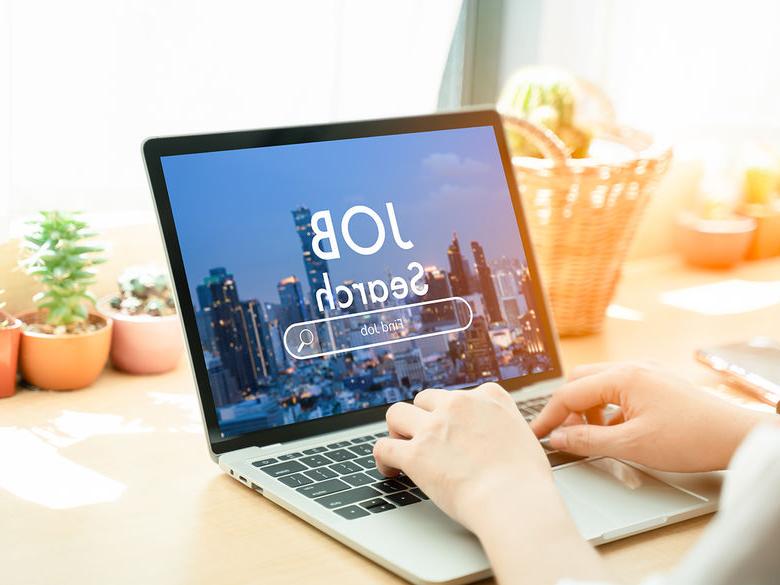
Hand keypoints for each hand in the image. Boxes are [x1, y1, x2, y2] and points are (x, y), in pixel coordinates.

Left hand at [373, 382, 550, 532]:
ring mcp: (434, 427)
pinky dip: (383, 458)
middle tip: (424, 439)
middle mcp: (459, 405)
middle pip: (425, 399)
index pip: (461, 394)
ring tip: (401, 446)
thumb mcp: (526, 437)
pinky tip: (389, 469)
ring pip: (396, 413)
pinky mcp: (415, 453)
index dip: (452, 412)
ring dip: (397, 430)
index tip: (451, 427)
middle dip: (422, 418)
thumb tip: (500, 435)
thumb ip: (506, 426)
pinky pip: (383, 446)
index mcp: (489, 398)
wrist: (513, 501)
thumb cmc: (526, 480)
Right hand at [532, 362, 768, 471]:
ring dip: (587, 408)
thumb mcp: (632, 445)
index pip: (569, 393)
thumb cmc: (690, 438)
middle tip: (564, 435)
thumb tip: (558, 438)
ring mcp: (645, 372)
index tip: (536, 435)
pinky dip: (607, 408)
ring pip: (599, 384)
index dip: (549, 416)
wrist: (735, 436)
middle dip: (567, 408)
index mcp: (622, 376)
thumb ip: (588, 440)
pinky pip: (618, 389)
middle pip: (580, 381)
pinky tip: (616, 430)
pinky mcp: (656, 382)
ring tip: (592, 436)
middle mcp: (631, 367)